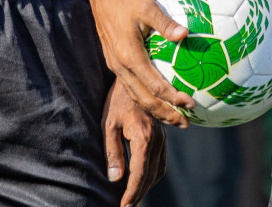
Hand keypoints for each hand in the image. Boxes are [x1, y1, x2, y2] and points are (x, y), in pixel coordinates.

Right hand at [88, 0, 195, 125]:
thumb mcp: (147, 6)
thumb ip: (165, 22)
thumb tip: (185, 34)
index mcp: (128, 55)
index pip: (154, 85)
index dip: (173, 97)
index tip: (191, 104)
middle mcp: (120, 65)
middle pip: (144, 99)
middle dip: (165, 113)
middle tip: (187, 123)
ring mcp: (116, 66)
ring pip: (137, 96)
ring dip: (156, 110)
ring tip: (176, 119)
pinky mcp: (116, 63)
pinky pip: (133, 87)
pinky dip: (147, 98)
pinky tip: (162, 100)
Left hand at [103, 79, 165, 206]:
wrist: (135, 77)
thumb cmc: (118, 101)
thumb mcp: (109, 125)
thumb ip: (113, 152)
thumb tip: (115, 179)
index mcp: (143, 136)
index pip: (140, 172)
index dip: (132, 192)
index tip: (124, 205)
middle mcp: (157, 138)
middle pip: (151, 174)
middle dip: (140, 193)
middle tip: (128, 206)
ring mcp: (163, 135)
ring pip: (160, 169)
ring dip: (148, 185)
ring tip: (134, 196)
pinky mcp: (163, 133)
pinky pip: (162, 160)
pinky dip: (154, 174)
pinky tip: (143, 179)